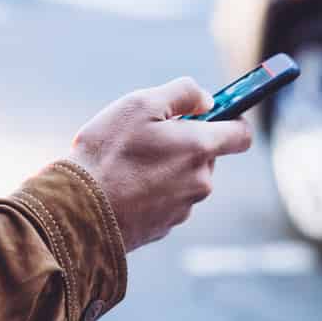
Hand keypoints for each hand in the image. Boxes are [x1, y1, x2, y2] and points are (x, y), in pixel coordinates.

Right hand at [66, 77, 251, 251]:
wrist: (79, 210)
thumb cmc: (107, 152)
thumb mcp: (140, 104)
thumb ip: (182, 93)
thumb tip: (208, 100)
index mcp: (199, 148)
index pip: (242, 135)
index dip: (233, 119)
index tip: (214, 112)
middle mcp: (200, 181)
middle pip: (206, 155)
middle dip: (184, 142)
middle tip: (148, 135)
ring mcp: (183, 208)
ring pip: (184, 178)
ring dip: (165, 167)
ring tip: (127, 162)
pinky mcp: (164, 227)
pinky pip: (166, 200)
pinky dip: (151, 190)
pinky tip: (122, 185)